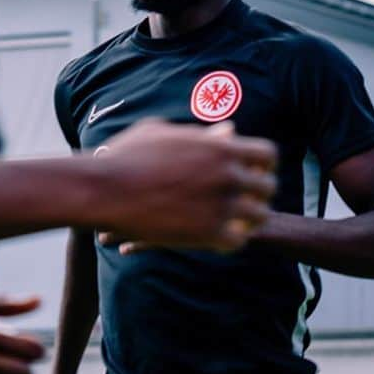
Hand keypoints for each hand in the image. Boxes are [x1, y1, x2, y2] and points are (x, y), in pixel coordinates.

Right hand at [85, 120, 275, 252]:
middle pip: (268, 188)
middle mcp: (228, 174)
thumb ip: (205, 135)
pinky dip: (232, 241)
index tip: (255, 173)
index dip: (264, 165)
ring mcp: (220, 205)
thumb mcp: (165, 134)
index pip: (267, 155)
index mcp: (221, 147)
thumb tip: (230, 131)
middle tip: (249, 203)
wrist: (105, 189)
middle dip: (260, 195)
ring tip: (239, 224)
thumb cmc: (126, 156)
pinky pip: (238, 241)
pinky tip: (220, 239)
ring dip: (250, 221)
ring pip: (258, 217)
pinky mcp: (207, 233)